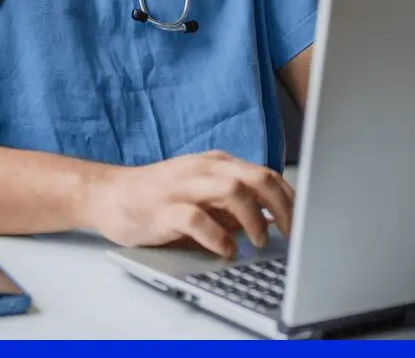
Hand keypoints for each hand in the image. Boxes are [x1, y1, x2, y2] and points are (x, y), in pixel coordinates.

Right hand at [86, 150, 294, 258]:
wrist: (109, 194)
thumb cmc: (159, 197)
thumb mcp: (202, 194)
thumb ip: (234, 204)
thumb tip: (276, 221)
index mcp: (217, 163)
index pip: (266, 174)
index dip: (291, 200)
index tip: (305, 224)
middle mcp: (204, 168)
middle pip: (257, 177)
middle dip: (283, 207)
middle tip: (292, 236)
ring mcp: (183, 186)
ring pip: (233, 190)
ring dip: (254, 219)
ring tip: (259, 242)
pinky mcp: (163, 208)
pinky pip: (198, 218)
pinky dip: (218, 236)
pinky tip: (225, 251)